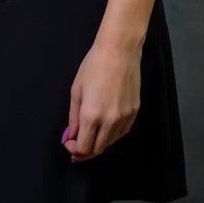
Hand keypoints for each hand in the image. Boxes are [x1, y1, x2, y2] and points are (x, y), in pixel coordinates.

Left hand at [62, 38, 140, 162]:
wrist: (119, 51)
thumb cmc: (93, 66)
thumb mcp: (77, 90)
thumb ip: (73, 117)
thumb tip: (71, 136)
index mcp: (91, 116)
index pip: (83, 148)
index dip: (73, 150)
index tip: (69, 142)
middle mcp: (109, 121)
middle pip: (97, 149)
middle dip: (84, 151)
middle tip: (76, 145)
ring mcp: (124, 118)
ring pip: (111, 142)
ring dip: (99, 143)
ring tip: (91, 135)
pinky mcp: (134, 112)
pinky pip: (122, 132)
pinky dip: (112, 135)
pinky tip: (105, 128)